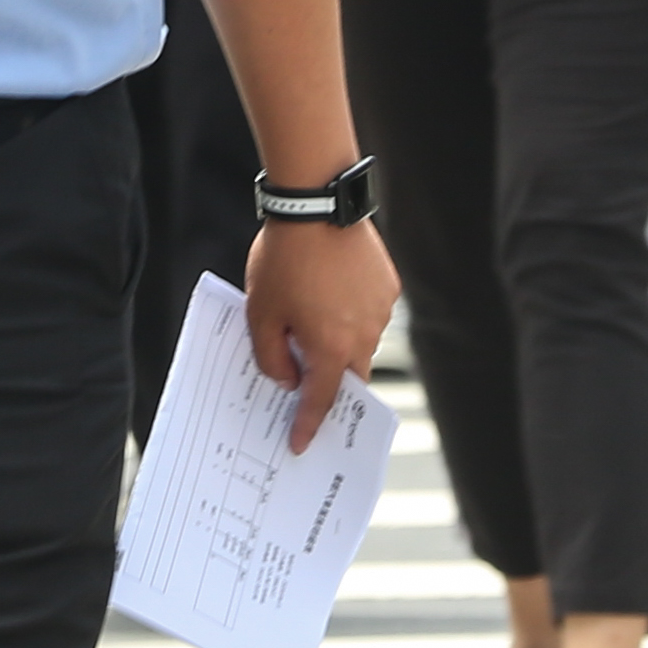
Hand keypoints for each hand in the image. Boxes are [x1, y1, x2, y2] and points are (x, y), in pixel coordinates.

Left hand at [244, 215, 400, 447]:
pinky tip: (330, 294)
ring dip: (339, 342)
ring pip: (361, 343)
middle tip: (307, 383)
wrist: (316, 204)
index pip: (320, 401)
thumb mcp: (259, 314)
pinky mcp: (388, 285)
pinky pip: (370, 313)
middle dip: (328, 382)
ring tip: (311, 320)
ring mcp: (381, 310)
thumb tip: (289, 380)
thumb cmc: (283, 259)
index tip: (300, 444)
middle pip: (348, 376)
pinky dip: (351, 314)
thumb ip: (271, 358)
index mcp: (331, 348)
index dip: (308, 426)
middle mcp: (364, 335)